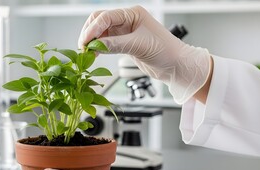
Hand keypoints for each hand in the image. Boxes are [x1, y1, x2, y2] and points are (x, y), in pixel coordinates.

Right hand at [78, 5, 211, 103]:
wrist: (176, 66)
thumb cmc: (166, 51)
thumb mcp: (138, 46)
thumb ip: (115, 45)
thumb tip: (95, 46)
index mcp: (133, 14)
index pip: (106, 17)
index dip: (93, 29)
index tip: (85, 42)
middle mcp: (128, 20)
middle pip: (100, 21)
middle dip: (90, 33)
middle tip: (83, 48)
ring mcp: (125, 32)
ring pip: (101, 33)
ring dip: (93, 42)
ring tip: (87, 53)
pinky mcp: (125, 43)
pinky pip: (106, 43)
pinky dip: (99, 48)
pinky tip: (95, 55)